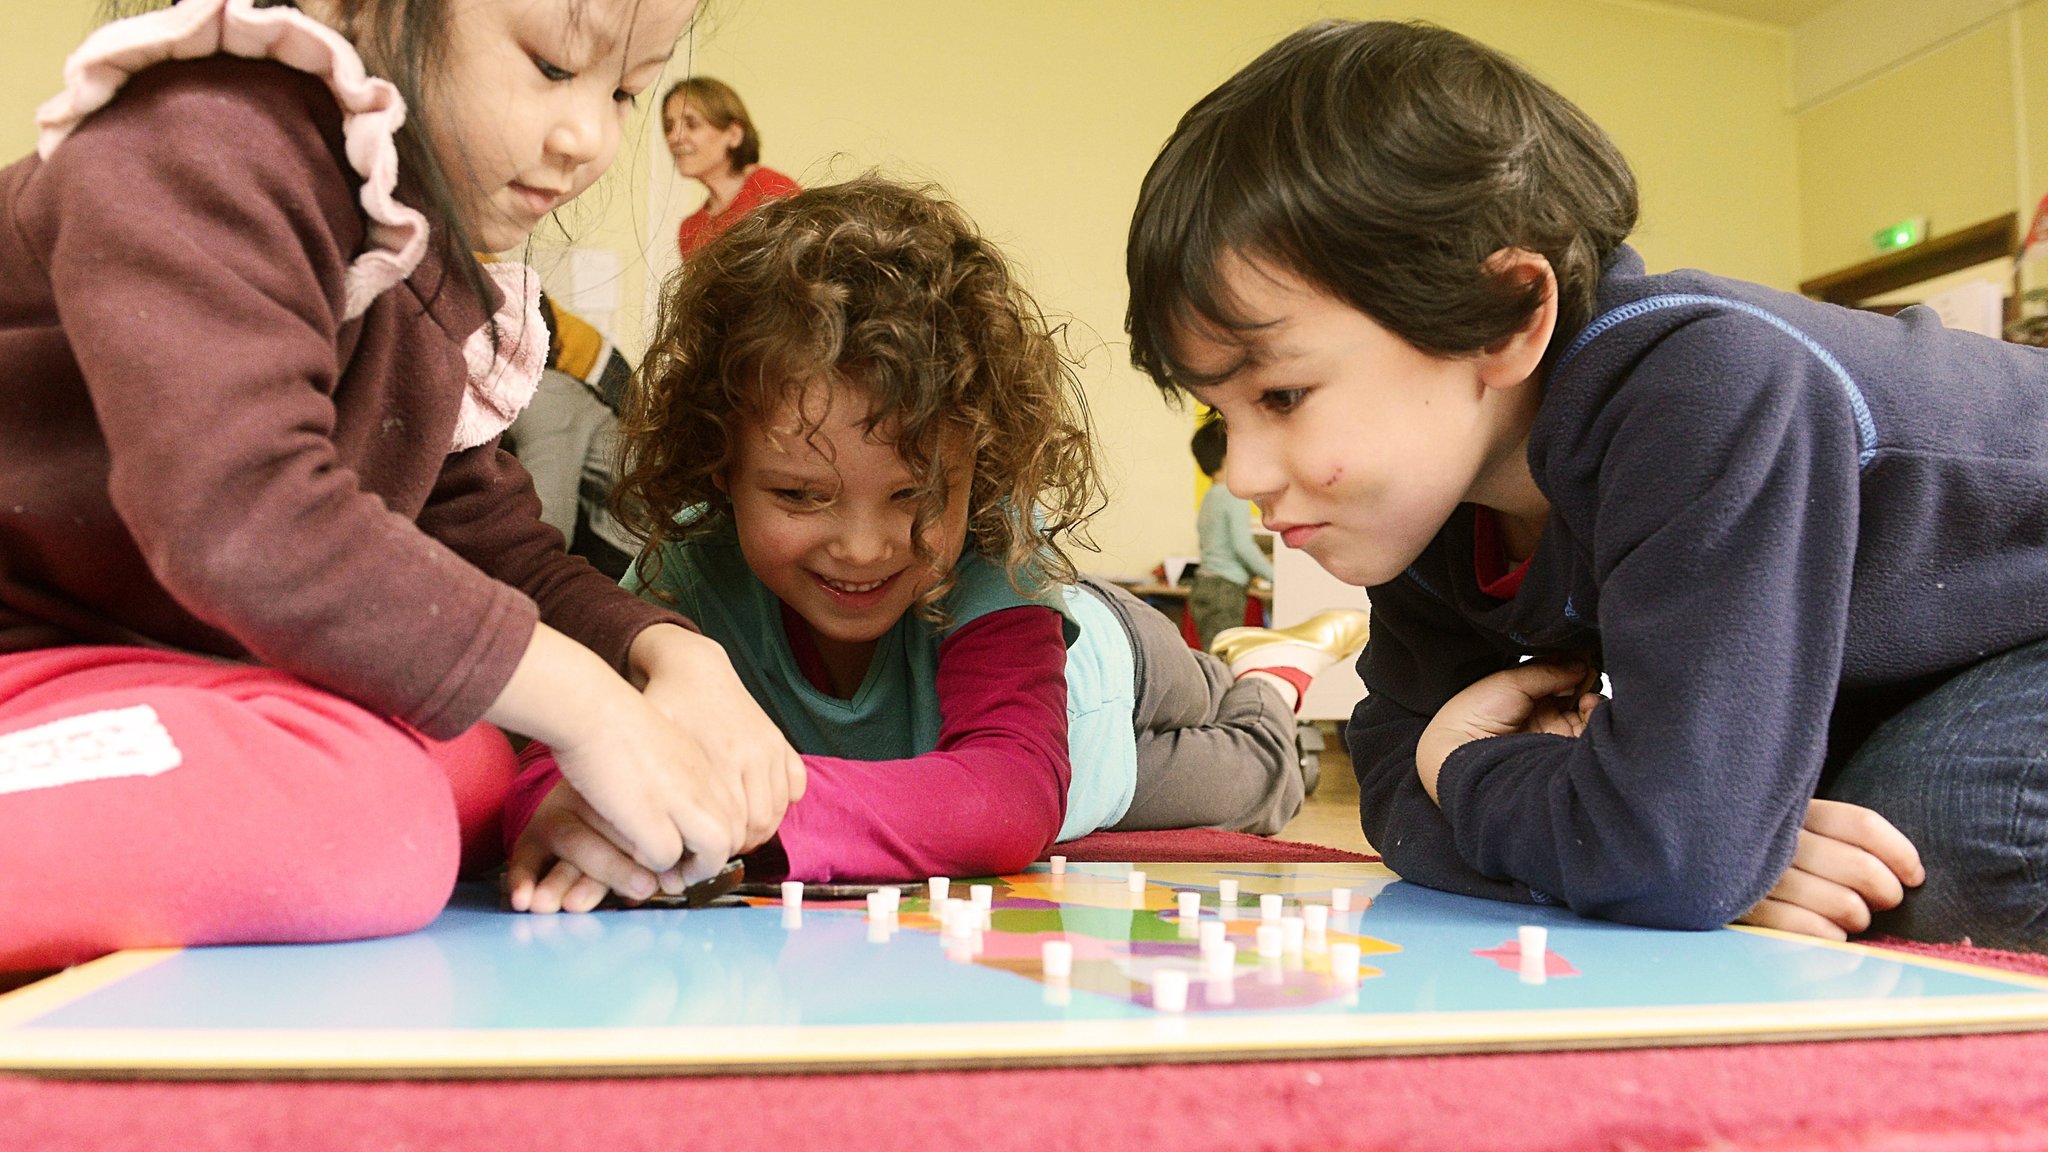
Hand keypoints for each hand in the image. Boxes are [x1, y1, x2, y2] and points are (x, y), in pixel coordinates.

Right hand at [487, 623, 743, 887]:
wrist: (593, 709)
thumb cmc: (617, 724)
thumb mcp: (665, 746)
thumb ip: (680, 774)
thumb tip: (677, 808)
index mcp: (711, 767)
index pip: (738, 816)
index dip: (717, 840)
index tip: (689, 850)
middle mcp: (707, 785)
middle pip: (733, 836)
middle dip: (709, 861)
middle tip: (678, 871)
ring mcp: (686, 802)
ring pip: (713, 853)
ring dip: (689, 868)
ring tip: (662, 870)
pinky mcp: (654, 818)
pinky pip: (666, 858)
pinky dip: (652, 862)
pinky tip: (632, 848)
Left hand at [631, 624, 805, 853]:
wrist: (693, 668)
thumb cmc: (663, 707)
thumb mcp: (648, 741)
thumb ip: (650, 791)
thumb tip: (652, 844)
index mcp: (717, 761)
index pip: (730, 830)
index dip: (715, 853)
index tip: (697, 857)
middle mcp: (750, 756)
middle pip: (758, 825)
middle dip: (737, 845)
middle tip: (714, 849)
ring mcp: (769, 748)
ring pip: (778, 811)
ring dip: (760, 830)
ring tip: (733, 833)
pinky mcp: (779, 742)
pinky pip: (796, 787)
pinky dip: (782, 804)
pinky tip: (758, 805)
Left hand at [1415, 660, 1598, 802]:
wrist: (1462, 752)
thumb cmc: (1475, 713)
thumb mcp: (1512, 681)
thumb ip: (1549, 671)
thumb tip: (1579, 663)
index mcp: (1525, 694)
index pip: (1558, 675)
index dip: (1572, 663)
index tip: (1582, 652)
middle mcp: (1541, 713)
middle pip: (1576, 693)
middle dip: (1586, 680)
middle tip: (1587, 670)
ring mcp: (1553, 732)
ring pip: (1587, 712)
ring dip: (1593, 698)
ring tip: (1586, 693)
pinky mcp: (1562, 749)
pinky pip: (1590, 732)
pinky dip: (1596, 716)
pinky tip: (1589, 705)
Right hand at [1737, 799, 1923, 939]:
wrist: (1698, 875)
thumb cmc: (1776, 859)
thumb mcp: (1804, 831)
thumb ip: (1845, 838)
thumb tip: (1912, 874)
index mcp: (1796, 811)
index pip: (1863, 825)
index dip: (1900, 853)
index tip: (1914, 876)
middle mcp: (1776, 839)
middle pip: (1862, 868)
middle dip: (1886, 893)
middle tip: (1881, 901)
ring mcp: (1759, 877)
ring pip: (1844, 905)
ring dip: (1858, 920)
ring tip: (1850, 920)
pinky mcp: (1745, 912)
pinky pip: (1812, 931)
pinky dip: (1831, 938)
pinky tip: (1828, 934)